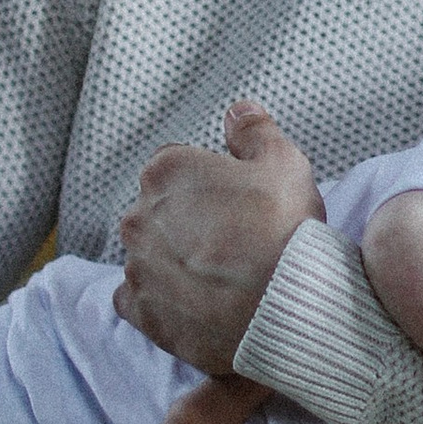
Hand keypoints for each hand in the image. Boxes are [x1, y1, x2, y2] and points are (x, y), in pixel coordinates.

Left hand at [117, 104, 323, 372]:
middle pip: (159, 210)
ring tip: (220, 277)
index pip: (176, 164)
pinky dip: (160, 300)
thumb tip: (237, 112)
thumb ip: (255, 131)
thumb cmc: (285, 229)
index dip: (209, 182)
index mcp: (167, 171)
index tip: (236, 202)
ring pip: (149, 254)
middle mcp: (139, 216)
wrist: (285, 307)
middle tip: (232, 240)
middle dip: (188, 221)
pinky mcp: (142, 312)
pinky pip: (139, 299)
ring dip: (174, 260)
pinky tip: (194, 302)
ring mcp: (137, 266)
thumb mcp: (284, 162)